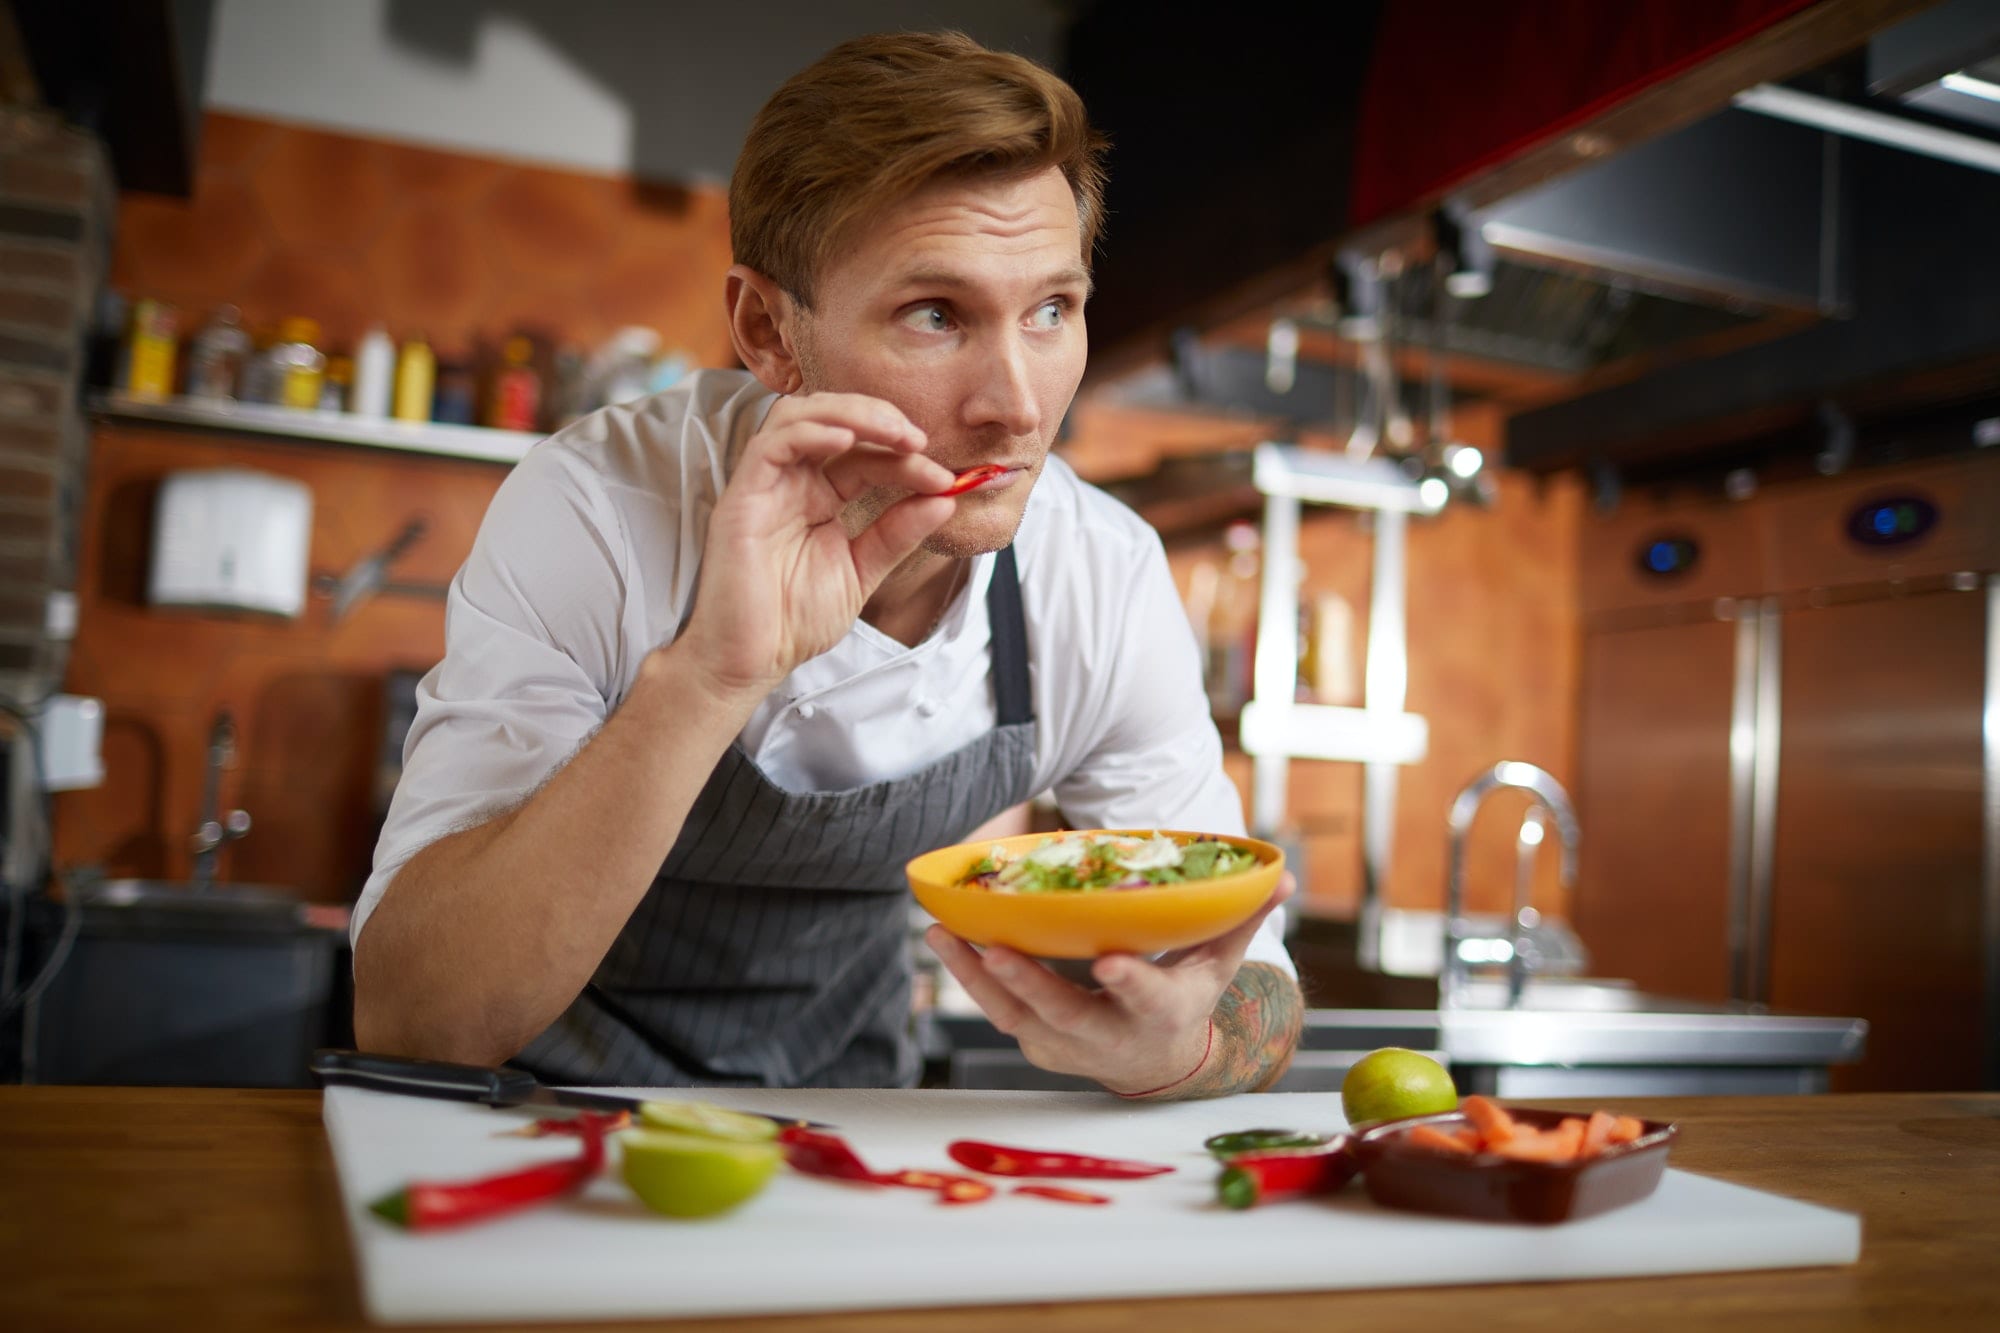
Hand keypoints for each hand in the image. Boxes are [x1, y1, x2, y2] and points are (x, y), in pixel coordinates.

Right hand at [678, 392, 957, 698]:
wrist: (752, 661)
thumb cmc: (793, 621)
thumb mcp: (862, 570)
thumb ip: (898, 533)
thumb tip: (946, 499)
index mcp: (819, 496)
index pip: (866, 455)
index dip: (906, 458)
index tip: (945, 478)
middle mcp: (790, 482)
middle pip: (833, 418)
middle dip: (881, 419)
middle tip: (920, 440)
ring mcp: (764, 486)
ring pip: (799, 415)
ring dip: (851, 413)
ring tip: (894, 433)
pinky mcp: (741, 497)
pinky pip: (771, 444)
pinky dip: (810, 431)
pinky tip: (847, 438)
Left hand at [925, 875, 1296, 1094]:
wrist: (1154, 1062)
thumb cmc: (1186, 997)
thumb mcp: (1217, 963)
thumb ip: (1239, 918)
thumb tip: (1281, 876)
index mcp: (1159, 1012)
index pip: (1147, 999)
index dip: (1131, 983)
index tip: (1111, 964)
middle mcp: (1108, 1035)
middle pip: (1065, 1013)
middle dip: (1029, 985)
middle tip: (995, 949)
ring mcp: (1064, 1044)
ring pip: (1014, 1014)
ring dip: (976, 976)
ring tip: (942, 931)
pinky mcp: (1033, 1039)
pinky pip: (996, 1009)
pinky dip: (968, 976)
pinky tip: (945, 936)